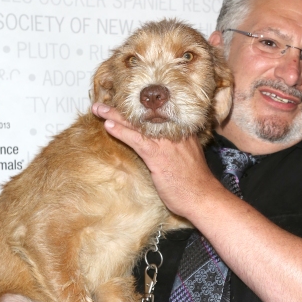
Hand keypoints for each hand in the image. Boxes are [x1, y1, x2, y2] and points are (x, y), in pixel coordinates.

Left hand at [92, 103, 223, 221]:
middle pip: (144, 116)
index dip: (136, 111)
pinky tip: (108, 126)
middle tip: (102, 104)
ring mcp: (165, 143)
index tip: (122, 107)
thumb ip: (176, 149)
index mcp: (181, 131)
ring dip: (114, 116)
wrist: (204, 197)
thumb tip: (164, 149)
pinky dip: (121, 131)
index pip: (155, 116)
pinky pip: (136, 139)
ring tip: (98, 109)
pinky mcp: (158, 155)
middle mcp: (173, 132)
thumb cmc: (196, 183)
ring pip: (136, 124)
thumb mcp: (187, 159)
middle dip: (122, 109)